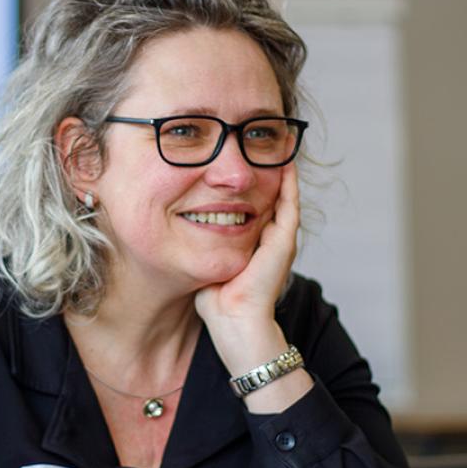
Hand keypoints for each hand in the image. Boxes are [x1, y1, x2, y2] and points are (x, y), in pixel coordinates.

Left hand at [195, 162, 300, 360]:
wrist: (234, 322)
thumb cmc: (216, 301)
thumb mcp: (205, 260)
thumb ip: (198, 243)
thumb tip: (177, 226)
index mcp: (254, 243)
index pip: (255, 205)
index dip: (249, 183)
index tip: (239, 162)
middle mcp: (269, 239)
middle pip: (271, 195)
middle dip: (266, 170)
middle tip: (262, 144)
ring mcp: (279, 239)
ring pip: (284, 196)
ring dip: (281, 170)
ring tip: (278, 145)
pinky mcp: (283, 242)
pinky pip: (289, 204)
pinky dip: (289, 183)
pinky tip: (285, 162)